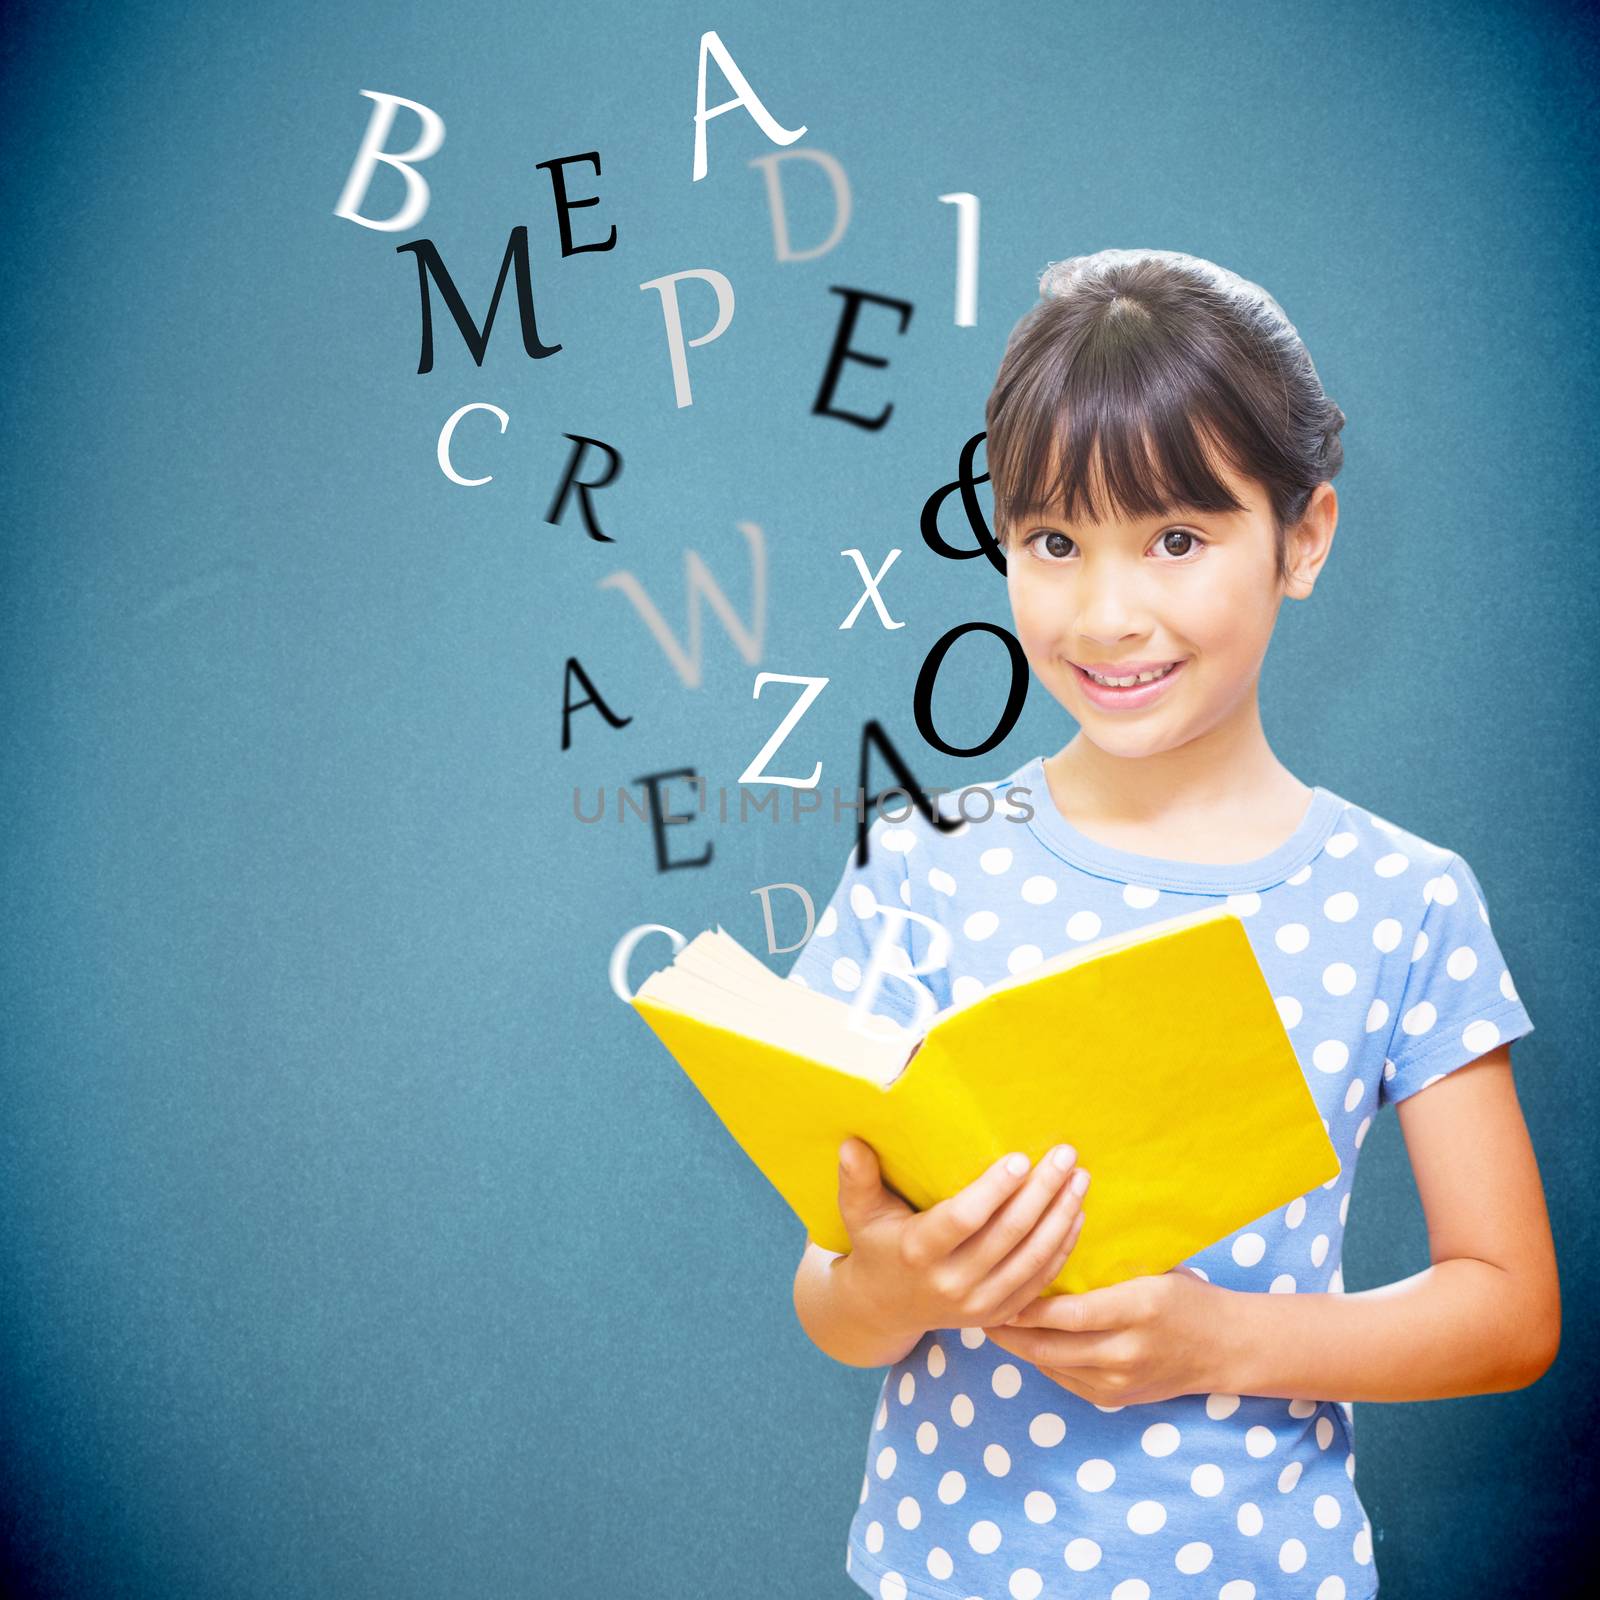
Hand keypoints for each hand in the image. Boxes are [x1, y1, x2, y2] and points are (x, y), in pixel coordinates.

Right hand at [833, 1136, 1090, 1346]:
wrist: (886, 1307)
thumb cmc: (875, 1244)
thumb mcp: (859, 1213)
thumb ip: (857, 1179)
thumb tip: (851, 1142)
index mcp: (917, 1253)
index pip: (964, 1220)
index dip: (994, 1191)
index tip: (1021, 1158)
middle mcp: (951, 1284)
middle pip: (1008, 1236)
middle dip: (1042, 1193)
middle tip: (1065, 1155)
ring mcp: (978, 1305)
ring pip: (1032, 1259)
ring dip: (1061, 1217)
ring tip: (1080, 1178)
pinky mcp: (1000, 1315)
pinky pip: (1040, 1282)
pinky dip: (1062, 1248)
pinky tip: (1076, 1214)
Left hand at [981, 1265, 1231, 1406]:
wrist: (1225, 1347)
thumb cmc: (1184, 1294)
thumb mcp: (1150, 1269)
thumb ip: (1103, 1266)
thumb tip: (1049, 1239)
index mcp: (1137, 1308)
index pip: (1069, 1312)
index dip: (1027, 1306)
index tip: (997, 1287)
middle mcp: (1127, 1351)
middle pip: (1051, 1346)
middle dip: (1009, 1331)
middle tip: (977, 1308)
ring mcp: (1121, 1381)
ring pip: (1052, 1366)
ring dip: (1019, 1347)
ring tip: (991, 1322)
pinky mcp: (1116, 1399)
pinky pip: (1065, 1380)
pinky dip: (1040, 1360)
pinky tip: (1022, 1342)